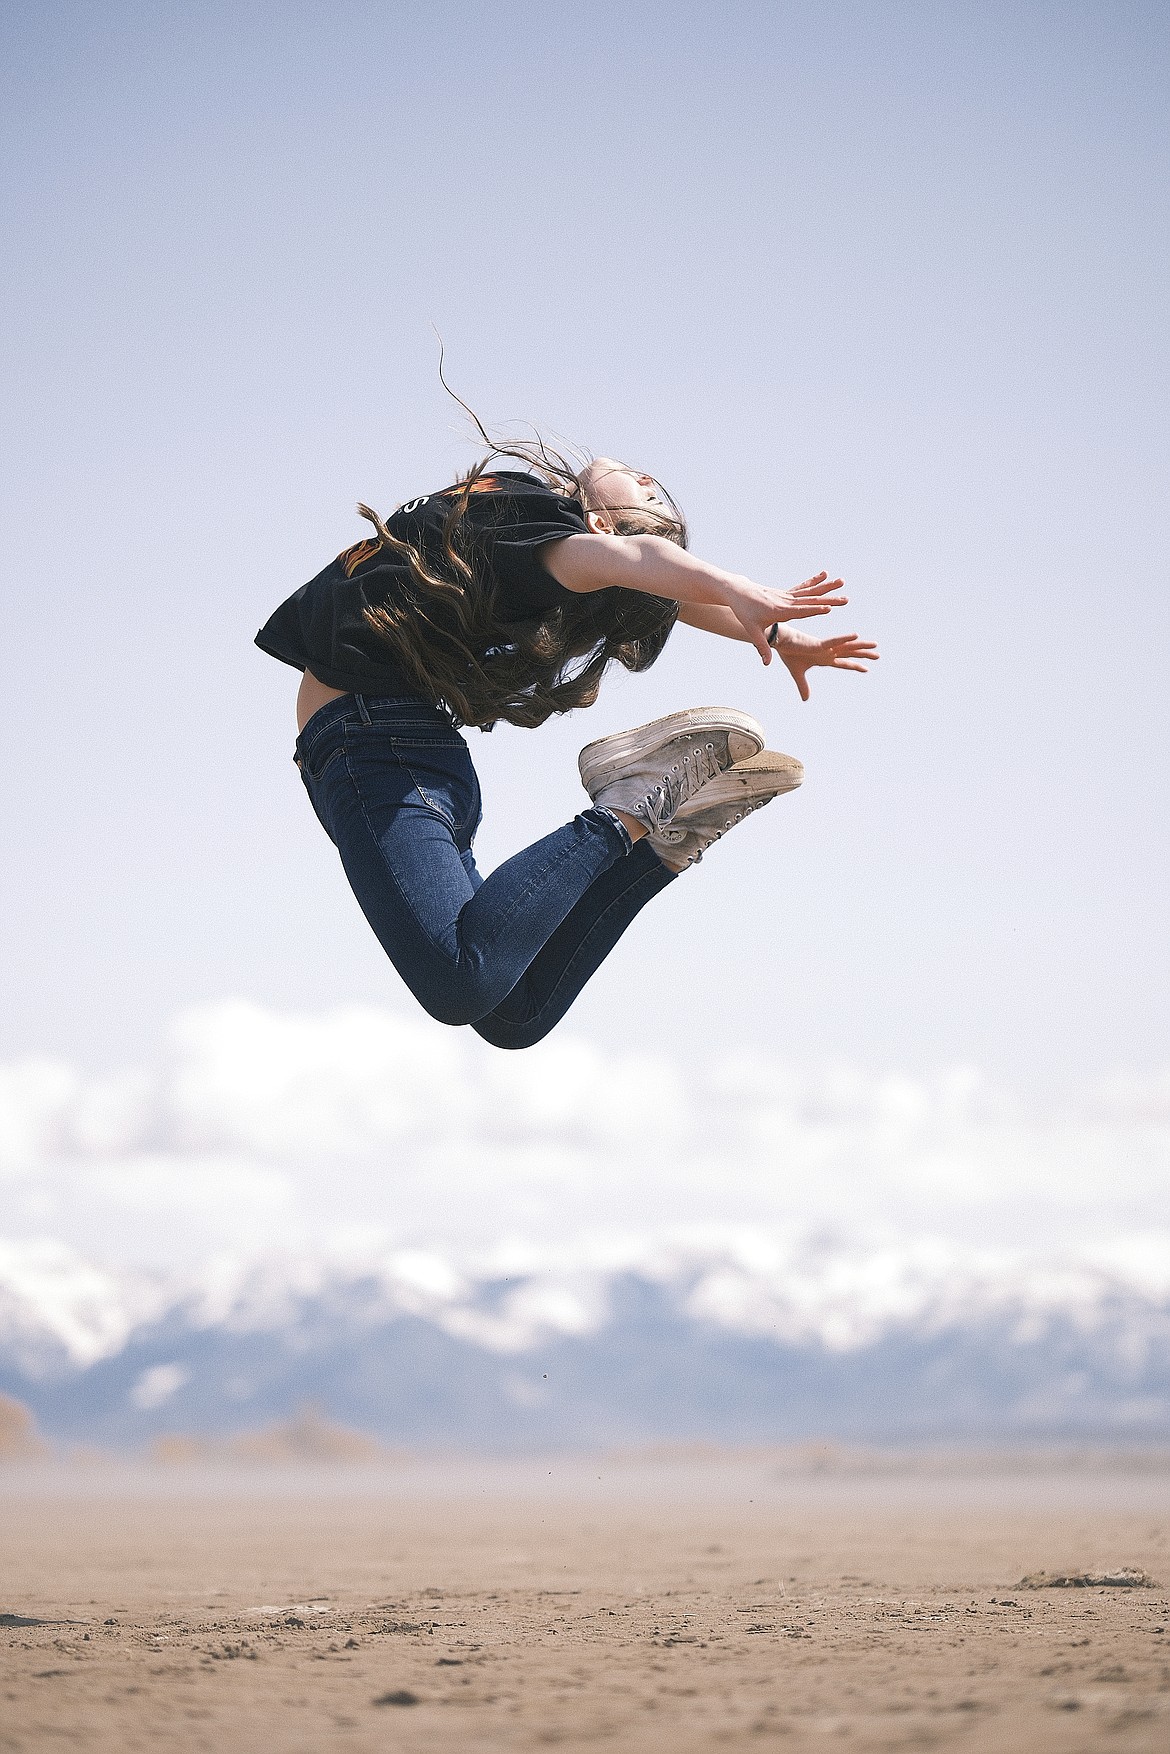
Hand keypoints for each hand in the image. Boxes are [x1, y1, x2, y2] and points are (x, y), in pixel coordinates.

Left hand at [728, 573, 847, 661]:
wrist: (737, 592)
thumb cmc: (744, 612)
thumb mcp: (752, 631)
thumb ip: (762, 647)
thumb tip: (766, 664)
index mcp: (780, 611)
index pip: (801, 611)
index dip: (815, 610)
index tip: (829, 608)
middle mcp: (786, 601)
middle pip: (811, 600)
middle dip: (829, 599)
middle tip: (846, 599)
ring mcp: (787, 595)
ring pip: (810, 591)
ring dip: (827, 587)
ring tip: (842, 582)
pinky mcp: (786, 593)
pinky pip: (803, 587)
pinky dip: (815, 581)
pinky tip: (825, 574)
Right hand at [770, 624, 879, 700]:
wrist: (780, 643)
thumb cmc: (789, 653)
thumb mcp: (798, 674)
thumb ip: (803, 686)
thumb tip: (806, 700)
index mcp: (824, 659)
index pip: (843, 663)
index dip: (854, 665)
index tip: (865, 668)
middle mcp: (828, 652)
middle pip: (849, 653)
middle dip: (863, 654)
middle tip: (877, 655)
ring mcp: (825, 648)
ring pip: (847, 646)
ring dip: (861, 646)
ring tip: (875, 645)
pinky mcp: (819, 644)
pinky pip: (834, 641)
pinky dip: (844, 639)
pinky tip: (856, 636)